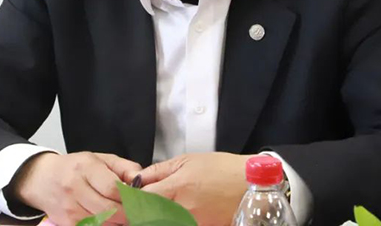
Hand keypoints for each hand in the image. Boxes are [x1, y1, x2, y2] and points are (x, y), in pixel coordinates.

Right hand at [10, 151, 141, 224]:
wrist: (42, 179)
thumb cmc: (74, 168)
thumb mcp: (100, 159)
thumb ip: (124, 167)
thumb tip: (140, 179)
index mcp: (85, 168)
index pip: (112, 188)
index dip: (130, 196)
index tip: (140, 199)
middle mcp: (75, 187)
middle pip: (109, 208)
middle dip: (127, 213)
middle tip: (138, 212)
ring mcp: (69, 207)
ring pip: (102, 222)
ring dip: (117, 222)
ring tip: (125, 216)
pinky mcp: (66, 222)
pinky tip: (111, 220)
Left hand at [136, 153, 252, 225]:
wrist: (252, 186)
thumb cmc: (222, 169)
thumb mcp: (188, 161)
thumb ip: (159, 171)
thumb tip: (138, 179)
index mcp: (178, 187)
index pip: (142, 199)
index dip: (132, 199)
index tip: (128, 197)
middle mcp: (183, 210)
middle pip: (148, 218)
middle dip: (139, 213)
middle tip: (136, 207)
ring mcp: (192, 224)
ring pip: (161, 222)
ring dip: (154, 217)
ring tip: (156, 209)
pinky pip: (178, 225)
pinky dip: (170, 220)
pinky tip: (171, 215)